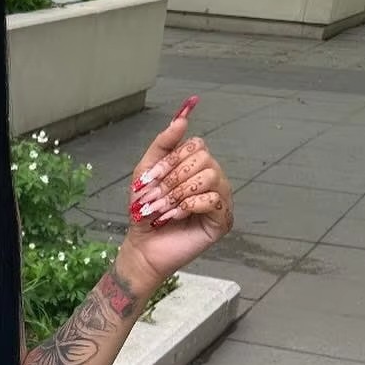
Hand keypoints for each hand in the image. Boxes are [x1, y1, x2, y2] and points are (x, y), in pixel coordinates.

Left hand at [121, 97, 233, 282]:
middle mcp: (213, 178)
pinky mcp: (223, 220)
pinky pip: (213, 200)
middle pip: (204, 159)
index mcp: (196, 166)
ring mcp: (220, 198)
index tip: (151, 178)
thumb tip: (181, 118)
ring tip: (162, 210)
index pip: (196, 145)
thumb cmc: (145, 211)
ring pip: (210, 178)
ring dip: (179, 194)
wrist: (142, 246)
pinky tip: (174, 217)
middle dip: (173, 179)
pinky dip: (189, 207)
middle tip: (155, 199)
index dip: (172, 160)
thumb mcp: (146, 172)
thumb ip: (162, 144)